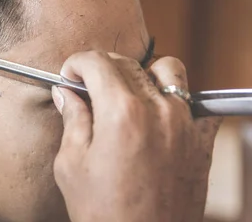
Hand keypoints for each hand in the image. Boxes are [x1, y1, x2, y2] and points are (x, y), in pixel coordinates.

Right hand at [51, 52, 220, 221]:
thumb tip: (66, 93)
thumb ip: (72, 119)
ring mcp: (185, 124)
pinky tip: (156, 116)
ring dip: (142, 74)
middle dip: (102, 68)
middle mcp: (158, 111)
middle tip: (88, 88)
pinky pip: (195, 102)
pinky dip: (176, 99)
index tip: (70, 75)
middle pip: (128, 63)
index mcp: (121, 113)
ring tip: (125, 95)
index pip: (97, 61)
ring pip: (167, 70)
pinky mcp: (202, 141)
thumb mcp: (71, 165)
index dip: (76, 63)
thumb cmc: (105, 214)